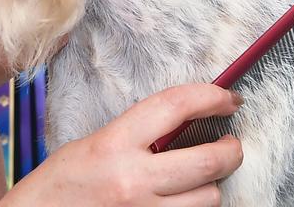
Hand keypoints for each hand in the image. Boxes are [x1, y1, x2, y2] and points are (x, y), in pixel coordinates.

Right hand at [4, 83, 243, 205]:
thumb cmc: (62, 183)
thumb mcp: (94, 144)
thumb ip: (137, 134)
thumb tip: (184, 122)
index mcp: (115, 144)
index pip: (174, 107)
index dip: (210, 97)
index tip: (228, 98)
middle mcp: (133, 180)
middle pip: (208, 161)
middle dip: (230, 150)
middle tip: (231, 145)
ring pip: (208, 198)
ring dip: (210, 186)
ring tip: (198, 179)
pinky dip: (193, 206)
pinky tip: (181, 198)